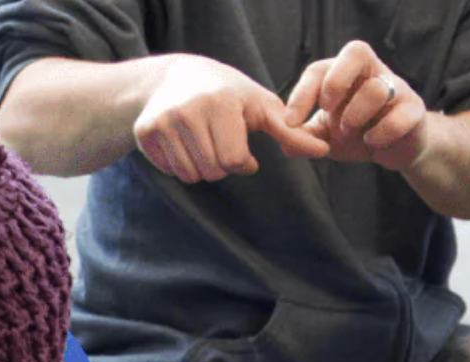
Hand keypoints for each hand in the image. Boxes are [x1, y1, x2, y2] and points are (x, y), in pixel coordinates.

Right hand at [134, 54, 329, 182]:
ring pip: (191, 175)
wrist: (174, 78)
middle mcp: (188, 110)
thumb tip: (324, 149)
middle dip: (222, 165)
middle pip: (212, 171)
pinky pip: (171, 171)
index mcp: (220, 103)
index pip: (233, 161)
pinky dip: (180, 165)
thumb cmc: (228, 94)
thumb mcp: (260, 106)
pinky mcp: (145, 132)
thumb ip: (290, 130)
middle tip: (220, 142)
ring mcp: (163, 121)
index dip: (242, 162)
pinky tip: (183, 142)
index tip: (243, 147)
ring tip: (203, 142)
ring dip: (202, 168)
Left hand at [285, 40, 432, 171]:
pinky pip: (399, 116)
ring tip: (349, 132)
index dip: (302, 92)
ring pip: (377, 88)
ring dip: (355, 115)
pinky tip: (372, 142)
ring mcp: (396, 88)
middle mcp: (372, 73)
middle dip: (335, 81)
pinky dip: (381, 133)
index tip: (291, 121)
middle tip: (326, 110)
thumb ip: (305, 136)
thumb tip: (284, 142)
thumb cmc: (358, 133)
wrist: (394, 149)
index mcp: (346, 73)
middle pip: (356, 52)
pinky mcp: (414, 110)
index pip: (321, 68)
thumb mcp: (327, 135)